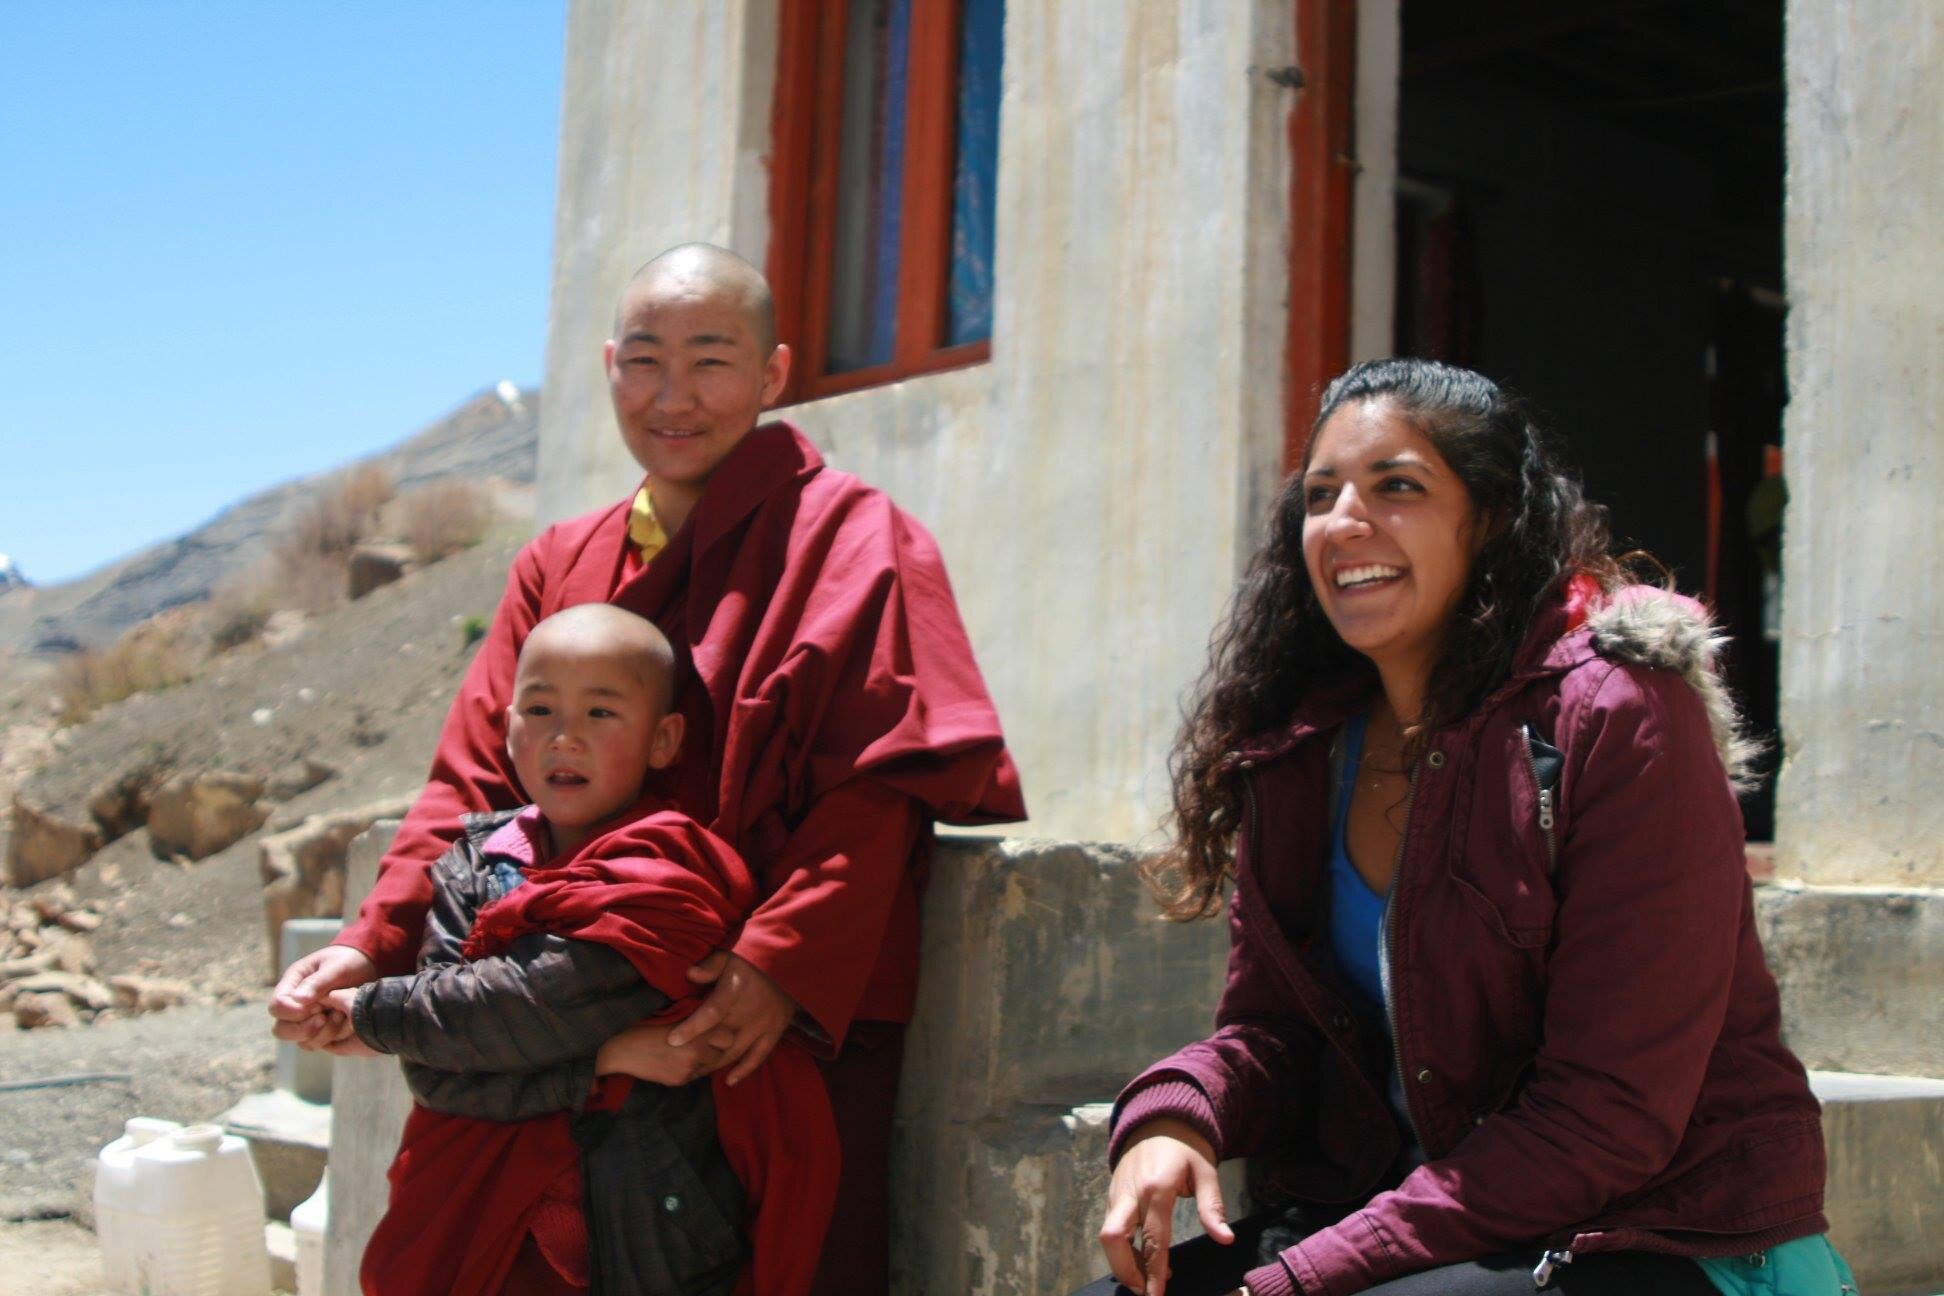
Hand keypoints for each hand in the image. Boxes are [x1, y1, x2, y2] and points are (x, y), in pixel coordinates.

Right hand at [269, 944, 376, 1049]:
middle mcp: (294, 1004)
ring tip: (340, 1017)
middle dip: (303, 1029)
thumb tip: (298, 1000)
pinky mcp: (320, 1028)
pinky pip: (316, 1043)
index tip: (319, 1007)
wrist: (367, 966)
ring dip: (320, 1035)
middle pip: (281, 1029)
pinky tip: (346, 1024)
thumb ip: (317, 982)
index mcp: (292, 984)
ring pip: (299, 1040)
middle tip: (326, 1017)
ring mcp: (306, 1018)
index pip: (277, 1006)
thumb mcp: (336, 967)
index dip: (294, 1012)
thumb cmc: (349, 961)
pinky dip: (330, 1039)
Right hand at [595, 1021, 737, 1085]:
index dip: (721, 1033)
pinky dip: (691, 1068)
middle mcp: (696, 1054)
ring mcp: (687, 1070)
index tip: (712, 1029)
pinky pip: (695, 1075)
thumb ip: (694, 1019)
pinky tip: (677, 1060)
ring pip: (710, 1066)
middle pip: (723, 1053)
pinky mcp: (679, 1081)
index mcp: (695, 1033)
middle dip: (717, 1048)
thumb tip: (712, 1017)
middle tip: (704, 1041)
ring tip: (689, 1050)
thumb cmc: (644, 1025)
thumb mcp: (673, 1016)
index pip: (728, 1036)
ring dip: (705, 1059)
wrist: (620, 1050)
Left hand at [665, 951, 795, 1085]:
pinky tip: (730, 1081)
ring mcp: (765, 1024)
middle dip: (699, 1052)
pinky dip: (745, 1069)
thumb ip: (710, 966)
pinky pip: (759, 1056)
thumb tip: (690, 974)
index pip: (712, 1013)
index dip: (692, 1027)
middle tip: (678, 1065)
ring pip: (736, 1051)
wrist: (790, 960)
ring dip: (717, 1063)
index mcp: (737, 990)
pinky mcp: (776, 1031)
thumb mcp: (730, 954)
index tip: (672, 1040)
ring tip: (697, 1073)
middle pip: (721, 1038)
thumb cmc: (753, 957)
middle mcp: (750, 1011)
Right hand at [1099, 1118, 1232, 1295]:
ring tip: (1147, 1277)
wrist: (1158, 1118)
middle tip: (1145, 1290)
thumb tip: (1224, 1238)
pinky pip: (1112, 1226)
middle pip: (1112, 1238)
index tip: (1157, 1295)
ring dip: (1123, 1261)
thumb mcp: (1205, 1171)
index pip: (1152, 1238)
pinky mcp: (1113, 1193)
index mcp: (1156, 1187)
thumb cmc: (1185, 1146)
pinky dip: (1123, 1246)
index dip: (1154, 1270)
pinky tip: (1142, 1256)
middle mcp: (1130, 1192)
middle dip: (1125, 1270)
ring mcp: (1117, 1192)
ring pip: (1107, 1235)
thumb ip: (1213, 1207)